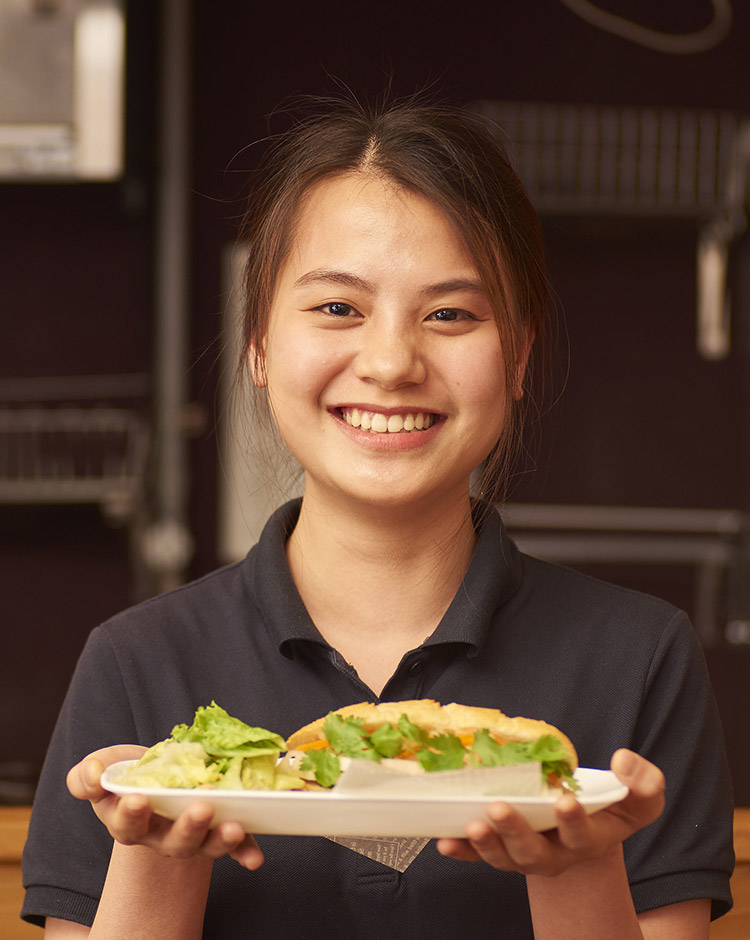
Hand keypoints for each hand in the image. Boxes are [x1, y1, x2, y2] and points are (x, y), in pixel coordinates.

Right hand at [66, 745, 264, 869]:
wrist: (160, 773)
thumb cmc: (129, 772)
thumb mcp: (104, 768)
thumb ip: (87, 776)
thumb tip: (92, 775)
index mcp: (130, 822)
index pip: (128, 824)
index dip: (131, 814)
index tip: (137, 799)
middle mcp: (161, 836)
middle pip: (173, 841)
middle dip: (187, 828)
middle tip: (200, 809)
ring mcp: (191, 837)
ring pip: (204, 845)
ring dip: (219, 838)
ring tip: (233, 825)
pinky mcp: (217, 830)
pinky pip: (234, 846)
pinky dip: (245, 851)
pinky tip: (256, 859)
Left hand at [436, 749, 664, 876]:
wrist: (588, 828)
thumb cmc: (613, 806)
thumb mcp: (639, 796)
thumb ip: (643, 782)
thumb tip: (623, 761)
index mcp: (591, 839)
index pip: (583, 836)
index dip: (574, 821)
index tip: (565, 801)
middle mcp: (557, 854)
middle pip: (536, 853)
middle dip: (517, 832)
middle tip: (500, 809)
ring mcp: (527, 856)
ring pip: (506, 858)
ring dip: (486, 844)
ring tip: (472, 824)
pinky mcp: (503, 850)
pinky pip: (480, 855)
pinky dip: (463, 849)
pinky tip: (445, 839)